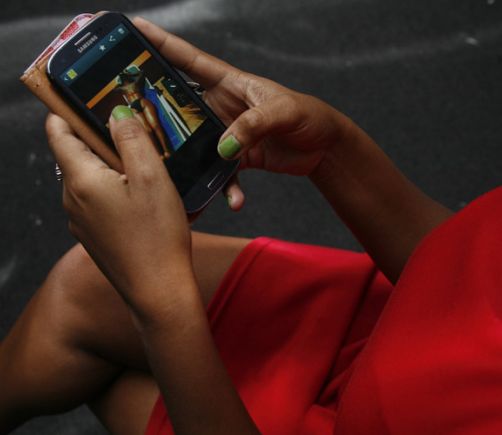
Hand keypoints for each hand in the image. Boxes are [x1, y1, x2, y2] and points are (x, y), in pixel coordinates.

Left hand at [46, 107, 192, 313]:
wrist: (158, 291)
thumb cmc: (157, 236)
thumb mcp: (151, 178)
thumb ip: (132, 139)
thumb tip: (116, 112)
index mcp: (81, 180)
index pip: (58, 132)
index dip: (66, 109)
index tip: (81, 94)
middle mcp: (72, 200)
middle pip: (75, 154)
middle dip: (98, 137)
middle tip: (130, 127)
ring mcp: (81, 220)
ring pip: (88, 177)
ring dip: (109, 164)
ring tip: (142, 162)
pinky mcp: (93, 235)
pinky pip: (96, 200)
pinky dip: (113, 187)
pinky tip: (141, 194)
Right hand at [133, 17, 354, 209]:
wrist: (324, 147)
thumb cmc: (308, 116)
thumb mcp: (283, 112)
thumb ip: (253, 124)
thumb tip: (224, 147)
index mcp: (230, 82)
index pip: (189, 60)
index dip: (161, 44)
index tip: (133, 30)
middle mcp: (221, 106)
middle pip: (180, 105)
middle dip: (156, 111)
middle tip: (131, 120)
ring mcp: (226, 133)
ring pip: (195, 144)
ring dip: (188, 162)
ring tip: (177, 179)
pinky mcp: (236, 157)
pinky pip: (221, 173)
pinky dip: (225, 188)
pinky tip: (235, 200)